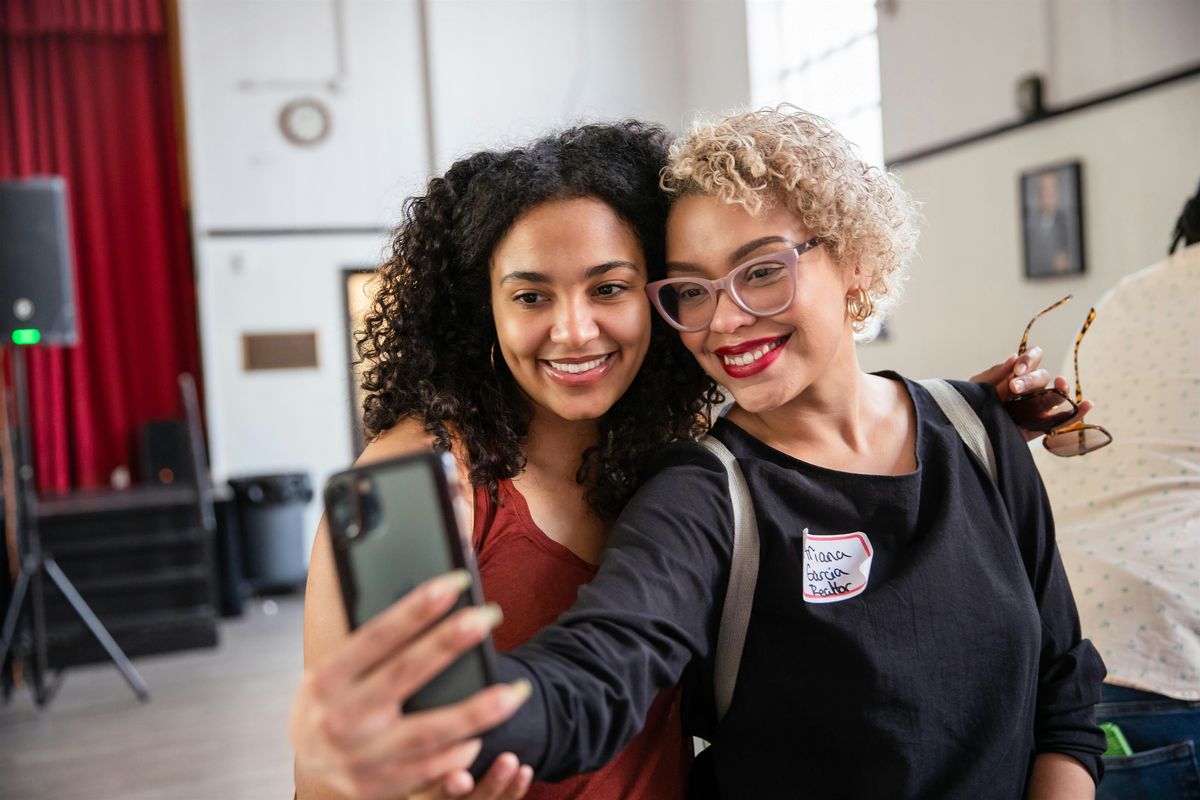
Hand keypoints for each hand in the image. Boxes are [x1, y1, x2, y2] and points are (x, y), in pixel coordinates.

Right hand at [290, 571, 530, 799]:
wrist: (305, 759)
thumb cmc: (330, 698)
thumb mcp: (334, 665)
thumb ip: (374, 638)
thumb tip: (429, 595)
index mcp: (325, 680)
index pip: (376, 636)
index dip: (416, 607)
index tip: (455, 581)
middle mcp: (339, 719)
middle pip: (404, 674)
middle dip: (449, 642)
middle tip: (488, 615)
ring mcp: (358, 758)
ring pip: (428, 732)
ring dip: (478, 710)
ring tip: (517, 690)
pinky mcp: (377, 787)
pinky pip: (429, 770)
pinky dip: (460, 751)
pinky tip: (487, 731)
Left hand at [970, 348, 1092, 441]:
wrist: (961, 433)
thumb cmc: (966, 406)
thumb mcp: (975, 388)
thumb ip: (994, 373)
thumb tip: (1014, 357)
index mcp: (1013, 376)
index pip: (1031, 359)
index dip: (1029, 360)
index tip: (1016, 370)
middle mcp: (1026, 391)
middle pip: (1041, 378)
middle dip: (1031, 380)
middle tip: (1014, 388)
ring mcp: (1032, 409)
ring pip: (1053, 397)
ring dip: (1060, 390)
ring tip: (1061, 384)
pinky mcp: (1035, 428)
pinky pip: (1058, 421)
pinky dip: (1074, 414)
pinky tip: (1087, 404)